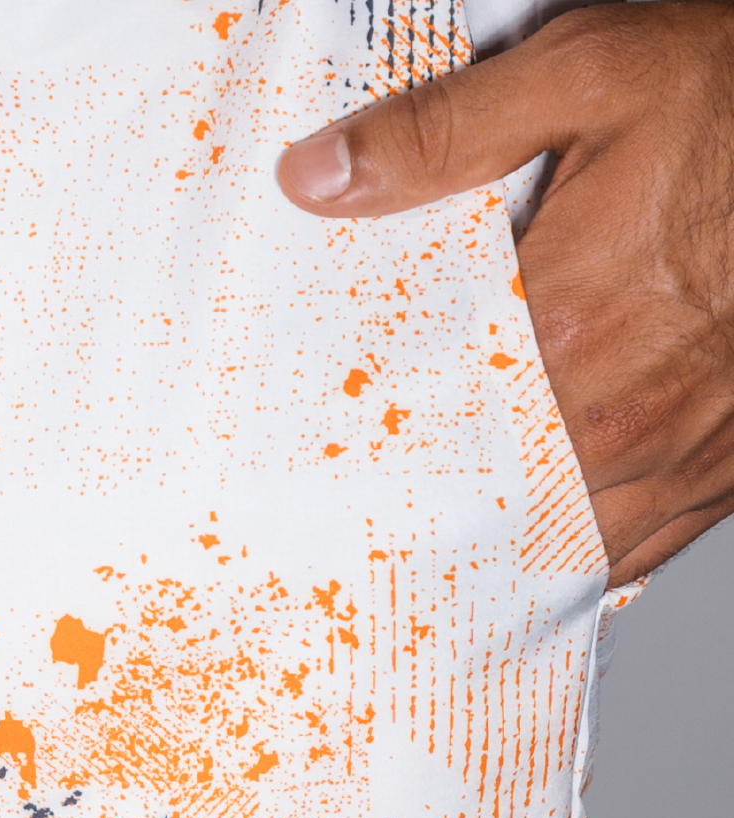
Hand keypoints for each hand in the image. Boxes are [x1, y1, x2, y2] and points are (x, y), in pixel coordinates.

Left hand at [277, 1, 733, 583]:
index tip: (310, 475)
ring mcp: (677, 459)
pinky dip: (572, 558)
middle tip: (349, 524)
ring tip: (427, 543)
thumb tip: (315, 177)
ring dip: (491, 546)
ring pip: (551, 549)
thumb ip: (441, 135)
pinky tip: (524, 547)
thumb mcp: (588, 74)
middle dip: (418, 511)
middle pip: (479, 504)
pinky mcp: (721, 476)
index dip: (359, 458)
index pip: (419, 433)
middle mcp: (620, 416)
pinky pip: (626, 556)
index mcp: (563, 332)